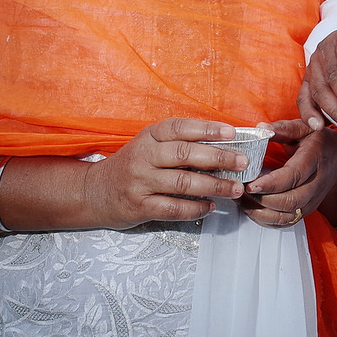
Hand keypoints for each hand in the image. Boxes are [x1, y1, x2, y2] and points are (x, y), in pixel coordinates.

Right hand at [81, 117, 248, 229]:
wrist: (94, 192)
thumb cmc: (132, 165)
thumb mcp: (149, 145)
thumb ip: (178, 143)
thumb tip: (223, 144)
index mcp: (149, 136)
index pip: (180, 128)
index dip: (207, 129)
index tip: (232, 133)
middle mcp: (143, 156)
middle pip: (185, 155)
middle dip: (219, 158)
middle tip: (242, 163)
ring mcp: (140, 182)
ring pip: (183, 183)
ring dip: (214, 186)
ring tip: (234, 188)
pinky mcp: (139, 206)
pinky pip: (173, 208)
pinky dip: (195, 208)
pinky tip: (211, 207)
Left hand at [242, 121, 336, 228]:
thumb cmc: (320, 142)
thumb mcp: (305, 128)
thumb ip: (283, 128)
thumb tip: (260, 128)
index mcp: (315, 159)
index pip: (294, 176)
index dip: (271, 183)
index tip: (250, 184)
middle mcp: (316, 184)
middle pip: (291, 201)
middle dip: (262, 200)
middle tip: (240, 190)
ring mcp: (312, 200)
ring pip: (287, 216)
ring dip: (261, 212)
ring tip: (242, 199)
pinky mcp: (306, 210)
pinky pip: (285, 222)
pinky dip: (266, 220)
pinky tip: (252, 208)